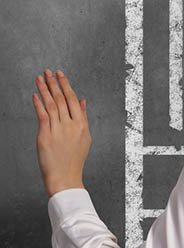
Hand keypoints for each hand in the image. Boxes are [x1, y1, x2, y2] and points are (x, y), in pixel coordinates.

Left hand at [33, 68, 91, 197]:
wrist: (65, 177)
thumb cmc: (74, 159)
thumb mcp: (85, 137)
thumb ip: (83, 117)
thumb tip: (83, 100)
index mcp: (82, 124)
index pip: (73, 99)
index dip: (65, 85)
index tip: (60, 74)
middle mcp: (71, 124)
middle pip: (62, 98)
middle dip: (54, 83)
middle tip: (48, 71)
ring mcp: (58, 129)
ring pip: (52, 104)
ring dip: (45, 90)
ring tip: (40, 78)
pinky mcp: (45, 136)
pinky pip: (42, 115)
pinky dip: (38, 104)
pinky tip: (35, 95)